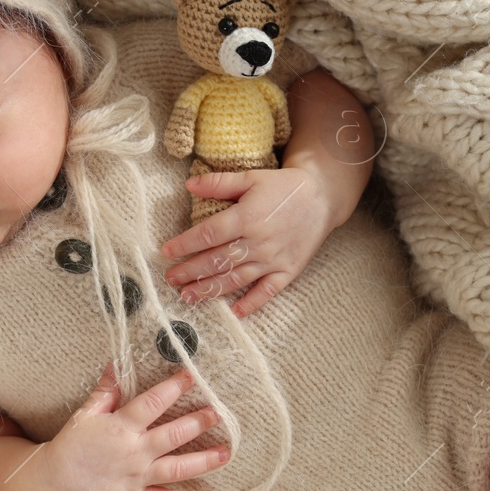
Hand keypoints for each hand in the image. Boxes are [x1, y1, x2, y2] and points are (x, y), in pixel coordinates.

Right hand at [45, 363, 229, 490]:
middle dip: (199, 423)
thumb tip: (115, 364)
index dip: (174, 388)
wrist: (54, 484)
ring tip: (225, 453)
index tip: (193, 375)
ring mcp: (136, 476)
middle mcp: (134, 451)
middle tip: (220, 413)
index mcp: (121, 427)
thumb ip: (106, 391)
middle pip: (173, 435)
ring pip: (176, 468)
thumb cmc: (70, 446)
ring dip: (203, 461)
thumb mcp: (85, 415)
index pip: (153, 403)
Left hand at [161, 166, 336, 318]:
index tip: (166, 252)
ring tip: (188, 297)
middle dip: (191, 271)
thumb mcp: (251, 177)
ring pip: (236, 279)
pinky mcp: (288, 271)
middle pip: (217, 260)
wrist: (323, 197)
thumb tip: (188, 185)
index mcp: (247, 217)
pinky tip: (234, 313)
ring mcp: (273, 259)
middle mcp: (258, 242)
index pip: (208, 234)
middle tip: (171, 279)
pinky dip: (252, 304)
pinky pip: (267, 291)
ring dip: (210, 290)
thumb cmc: (283, 187)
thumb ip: (219, 183)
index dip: (185, 244)